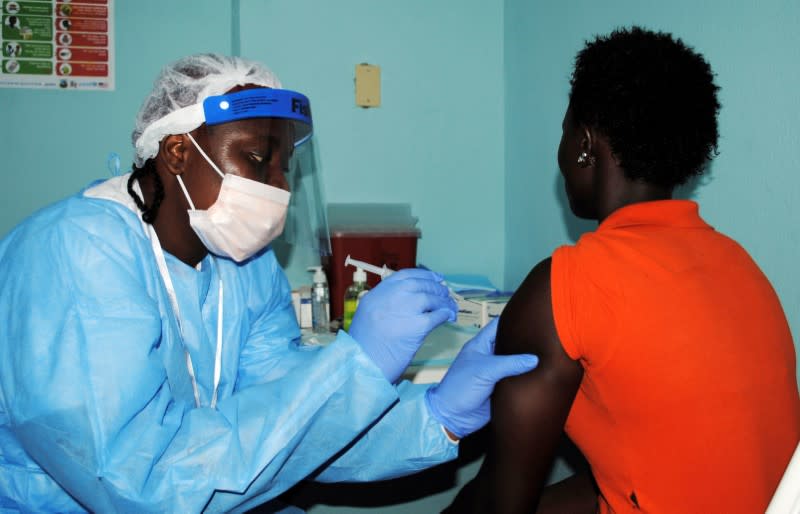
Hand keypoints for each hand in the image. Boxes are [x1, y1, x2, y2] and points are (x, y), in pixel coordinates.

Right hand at [349, 268, 457, 382]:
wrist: (362, 368)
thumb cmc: (365, 348)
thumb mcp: (369, 317)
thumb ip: (386, 304)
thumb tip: (412, 298)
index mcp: (376, 295)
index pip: (404, 276)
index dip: (423, 275)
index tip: (435, 278)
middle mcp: (388, 298)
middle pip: (419, 284)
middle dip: (435, 288)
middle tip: (445, 293)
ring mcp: (402, 310)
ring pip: (430, 298)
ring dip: (443, 302)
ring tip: (449, 307)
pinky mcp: (416, 326)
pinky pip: (436, 315)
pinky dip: (445, 315)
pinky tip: (448, 317)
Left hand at [425, 318, 538, 437]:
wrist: (454, 417)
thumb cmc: (460, 388)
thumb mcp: (485, 371)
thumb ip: (510, 364)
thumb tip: (534, 359)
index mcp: (481, 346)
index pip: (498, 326)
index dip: (512, 321)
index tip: (531, 319)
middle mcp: (489, 357)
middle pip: (509, 345)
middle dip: (523, 343)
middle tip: (544, 340)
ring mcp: (495, 373)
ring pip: (515, 363)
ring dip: (526, 363)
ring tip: (548, 356)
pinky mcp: (501, 388)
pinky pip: (516, 380)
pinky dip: (525, 378)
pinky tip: (541, 375)